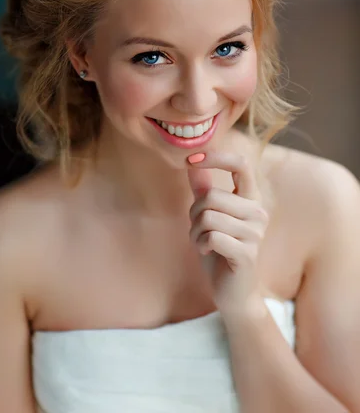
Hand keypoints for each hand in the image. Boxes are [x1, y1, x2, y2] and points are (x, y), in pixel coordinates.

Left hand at [188, 151, 268, 316]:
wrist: (233, 292)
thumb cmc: (221, 250)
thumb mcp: (209, 216)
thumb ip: (203, 189)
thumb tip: (192, 163)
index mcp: (251, 198)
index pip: (241, 164)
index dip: (215, 158)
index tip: (190, 160)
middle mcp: (258, 212)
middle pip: (212, 196)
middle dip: (194, 213)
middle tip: (199, 230)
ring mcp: (255, 233)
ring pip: (208, 216)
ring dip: (196, 232)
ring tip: (204, 243)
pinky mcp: (247, 253)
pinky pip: (211, 236)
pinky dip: (201, 244)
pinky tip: (209, 252)